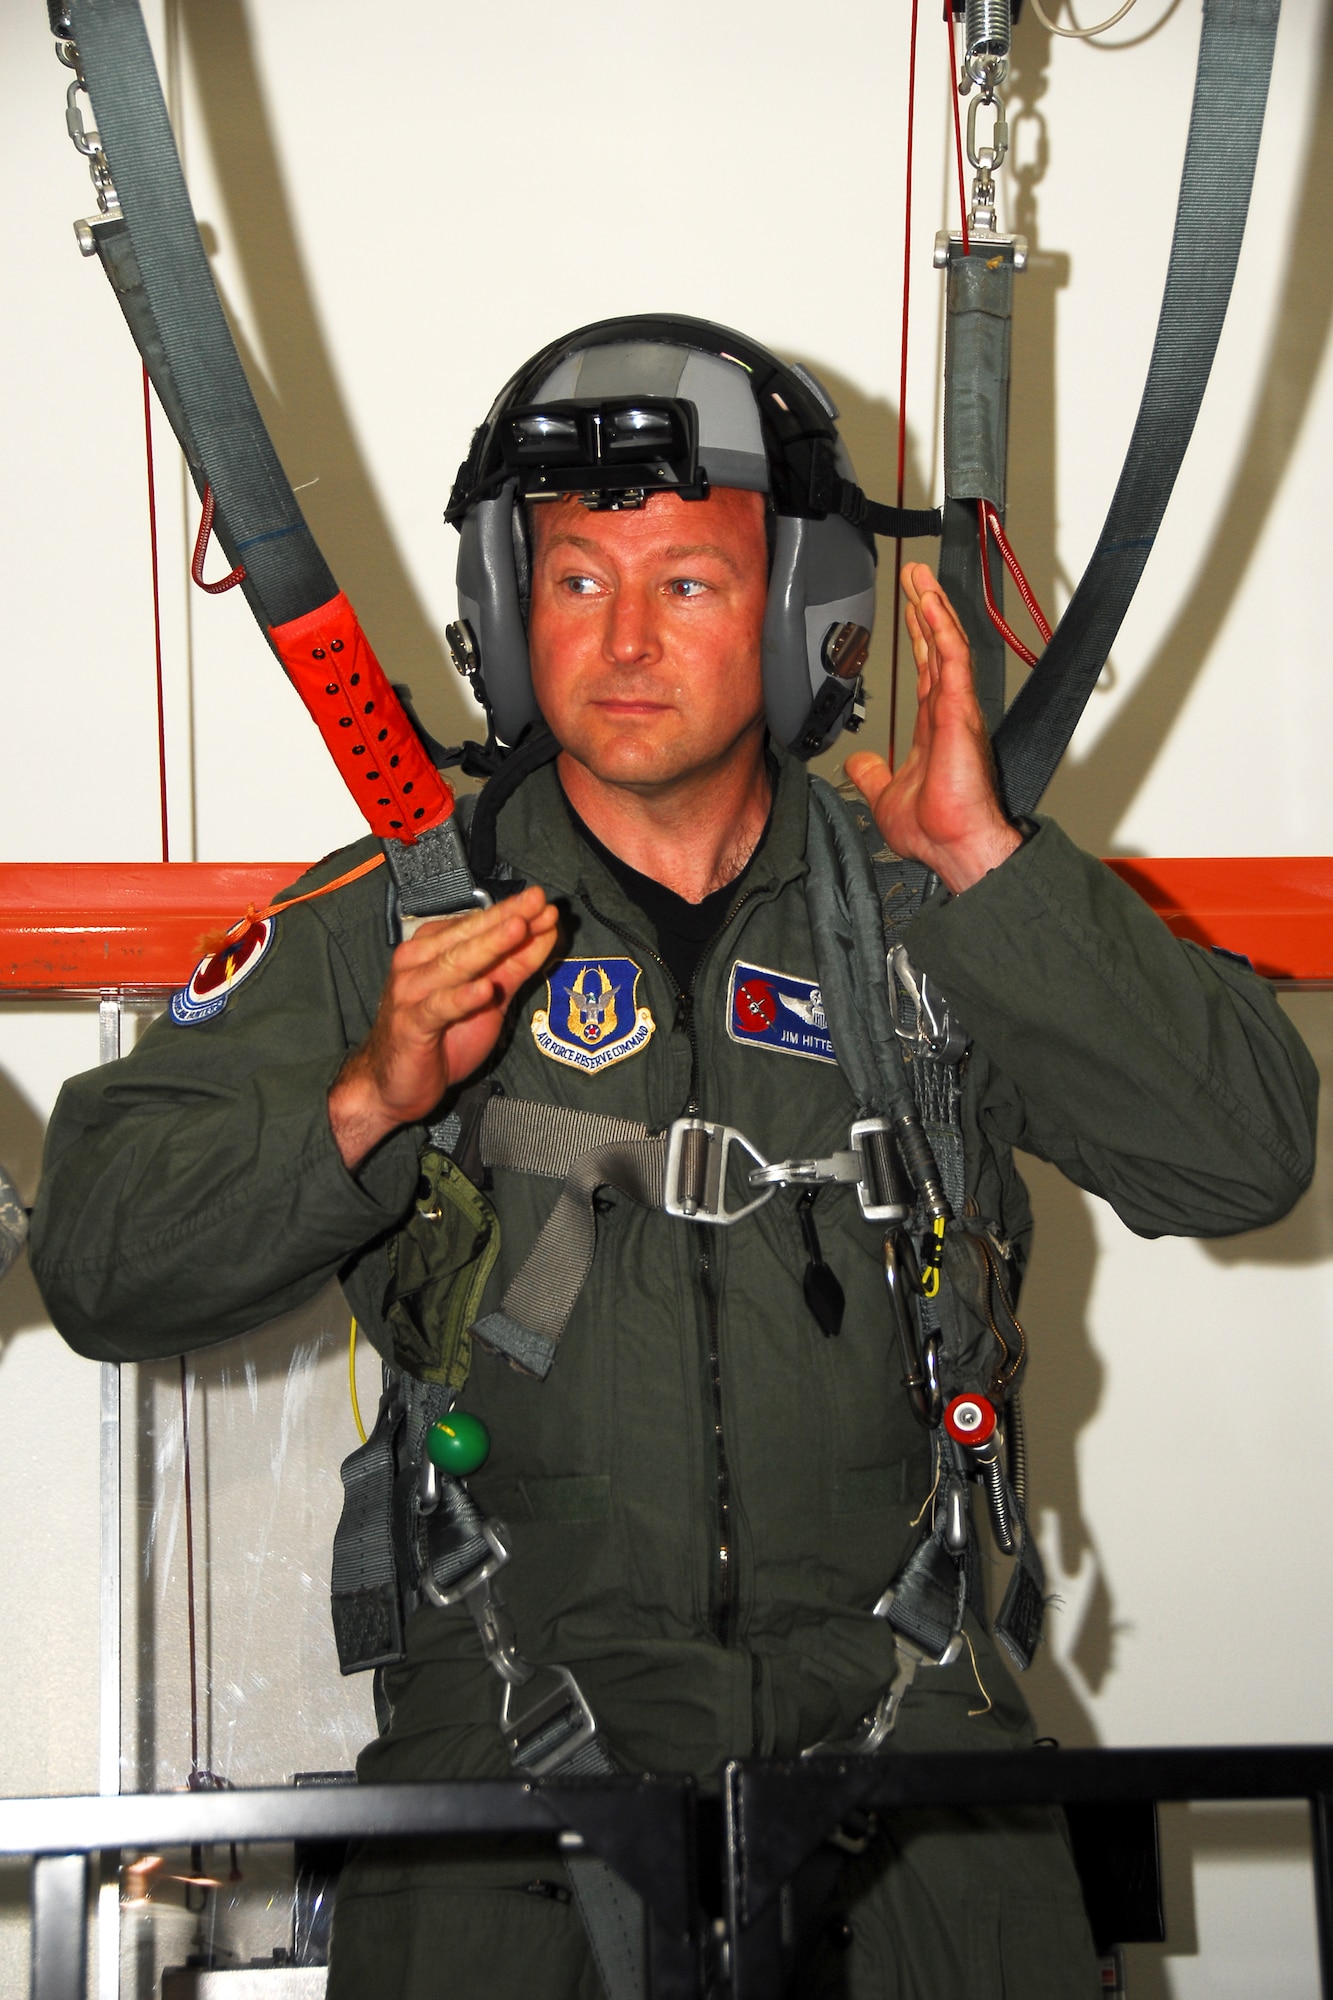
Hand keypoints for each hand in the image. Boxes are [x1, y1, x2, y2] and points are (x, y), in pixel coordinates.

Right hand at [329, 885, 559, 1168]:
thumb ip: (513, 966)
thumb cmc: (438, 1036)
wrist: (395, 1082)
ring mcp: (411, 991)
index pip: (478, 924)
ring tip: (518, 929)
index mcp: (433, 949)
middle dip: (507, 918)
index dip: (512, 911)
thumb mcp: (486, 998)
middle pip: (469, 936)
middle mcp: (418, 962)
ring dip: (489, 945)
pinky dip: (463, 997)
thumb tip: (545, 933)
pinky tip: (485, 989)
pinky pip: (439, 1007)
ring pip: (455, 963)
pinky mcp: (411, 1024)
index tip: (543, 902)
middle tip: (537, 902)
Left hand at [844, 563, 1020, 893]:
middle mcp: (949, 713)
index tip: (911, 609)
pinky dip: (943, 631)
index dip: (919, 637)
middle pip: (938, 648)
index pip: (927, 670)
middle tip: (917, 576)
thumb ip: (872, 774)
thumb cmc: (935, 829)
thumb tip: (858, 762)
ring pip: (948, 646)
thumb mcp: (885, 796)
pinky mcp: (961, 712)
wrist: (954, 847)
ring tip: (923, 577)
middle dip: (927, 609)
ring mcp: (957, 710)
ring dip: (935, 609)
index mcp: (934, 728)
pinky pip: (953, 661)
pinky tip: (931, 605)